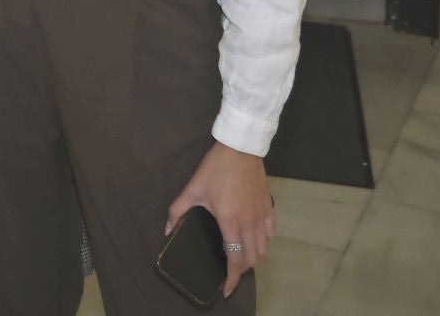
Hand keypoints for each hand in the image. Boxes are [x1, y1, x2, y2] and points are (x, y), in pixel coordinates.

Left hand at [167, 142, 275, 297]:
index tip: (227, 290)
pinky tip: (255, 237)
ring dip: (254, 256)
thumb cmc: (215, 169)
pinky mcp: (269, 207)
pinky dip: (264, 240)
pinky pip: (271, 232)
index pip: (235, 259)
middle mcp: (249, 224)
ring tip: (242, 256)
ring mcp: (261, 216)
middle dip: (242, 270)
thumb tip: (167, 230)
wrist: (240, 149)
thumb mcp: (192, 189)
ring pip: (263, 248)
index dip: (232, 279)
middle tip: (231, 272)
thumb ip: (178, 211)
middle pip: (252, 258)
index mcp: (230, 222)